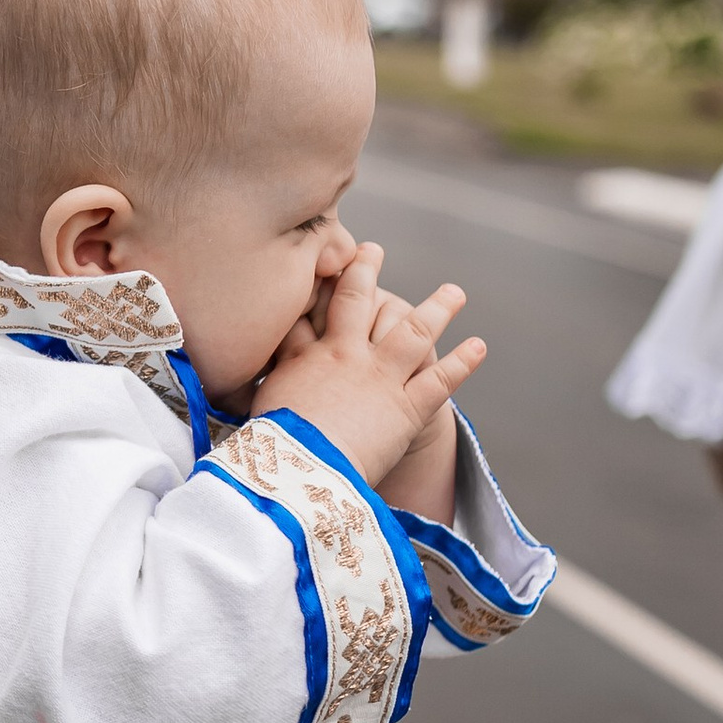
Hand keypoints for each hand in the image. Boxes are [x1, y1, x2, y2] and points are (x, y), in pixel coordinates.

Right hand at [255, 241, 482, 488]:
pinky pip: (441, 380)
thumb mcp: (262, 402)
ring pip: (414, 331)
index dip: (317, 276)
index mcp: (308, 354)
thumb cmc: (273, 445)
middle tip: (372, 250)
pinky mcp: (408, 410)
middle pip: (359, 299)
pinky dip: (463, 362)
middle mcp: (348, 355)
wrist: (302, 472)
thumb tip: (243, 372)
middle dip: (366, 270)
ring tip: (454, 292)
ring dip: (438, 308)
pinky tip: (479, 345)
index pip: (311, 304)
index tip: (323, 258)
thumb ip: (267, 379)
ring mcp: (382, 379)